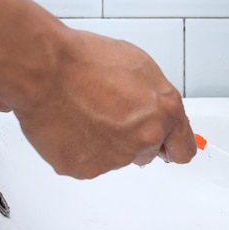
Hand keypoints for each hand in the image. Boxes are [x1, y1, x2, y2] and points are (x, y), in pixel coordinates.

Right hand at [10, 29, 196, 178]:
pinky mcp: (86, 168)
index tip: (167, 148)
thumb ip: (158, 100)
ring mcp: (116, 157)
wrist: (45, 68)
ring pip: (117, 157)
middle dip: (134, 137)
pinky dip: (81, 149)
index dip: (172, 146)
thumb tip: (161, 115)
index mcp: (166, 112)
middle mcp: (145, 138)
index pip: (183, 149)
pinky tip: (72, 124)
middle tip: (110, 113)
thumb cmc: (87, 60)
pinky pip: (89, 163)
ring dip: (107, 142)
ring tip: (86, 112)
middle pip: (147, 152)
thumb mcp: (141, 67)